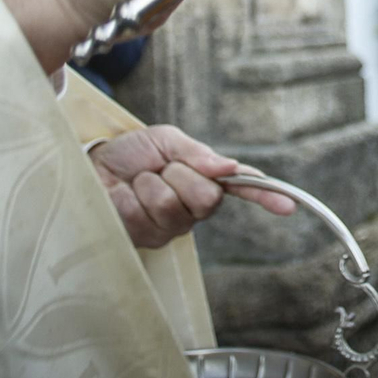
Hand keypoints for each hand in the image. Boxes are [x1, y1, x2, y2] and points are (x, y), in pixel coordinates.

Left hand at [89, 124, 295, 248]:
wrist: (89, 166)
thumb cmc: (129, 153)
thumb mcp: (165, 140)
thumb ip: (197, 153)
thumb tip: (229, 166)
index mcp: (205, 181)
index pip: (241, 188)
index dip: (266, 196)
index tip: (288, 205)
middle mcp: (193, 209)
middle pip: (208, 197)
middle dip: (181, 173)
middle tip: (161, 167)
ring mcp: (170, 227)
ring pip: (173, 202)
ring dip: (151, 182)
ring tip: (138, 181)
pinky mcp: (144, 237)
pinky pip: (146, 210)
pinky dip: (131, 194)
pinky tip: (124, 196)